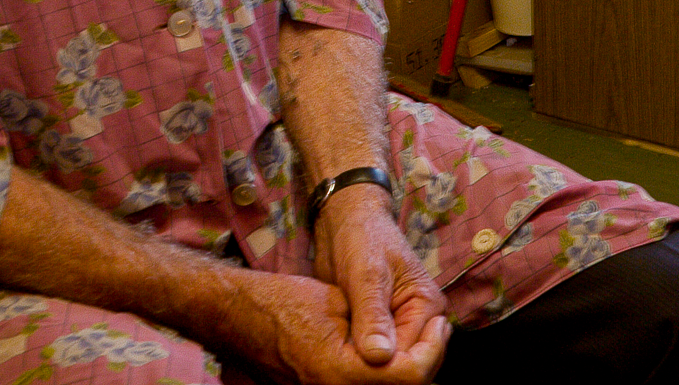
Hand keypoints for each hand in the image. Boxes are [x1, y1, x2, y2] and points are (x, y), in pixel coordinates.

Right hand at [216, 265, 446, 384]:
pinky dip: (385, 374)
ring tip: (419, 338)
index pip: (410, 376)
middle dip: (426, 362)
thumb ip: (377, 326)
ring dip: (408, 370)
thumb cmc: (283, 302)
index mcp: (342, 371)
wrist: (238, 318)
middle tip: (436, 332)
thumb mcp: (338, 301)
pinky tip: (392, 351)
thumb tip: (411, 347)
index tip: (440, 324)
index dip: (433, 350)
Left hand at [313, 185, 447, 372]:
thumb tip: (379, 358)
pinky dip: (359, 360)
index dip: (385, 368)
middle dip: (378, 371)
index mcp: (428, 306)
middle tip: (343, 362)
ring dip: (366, 368)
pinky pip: (375, 357)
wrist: (346, 222)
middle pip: (405, 366)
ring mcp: (401, 327)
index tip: (353, 365)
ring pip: (389, 366)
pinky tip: (339, 354)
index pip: (412, 356)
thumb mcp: (366, 274)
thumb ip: (372, 315)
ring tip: (339, 358)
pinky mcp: (381, 330)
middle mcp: (420, 321)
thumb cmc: (362, 238)